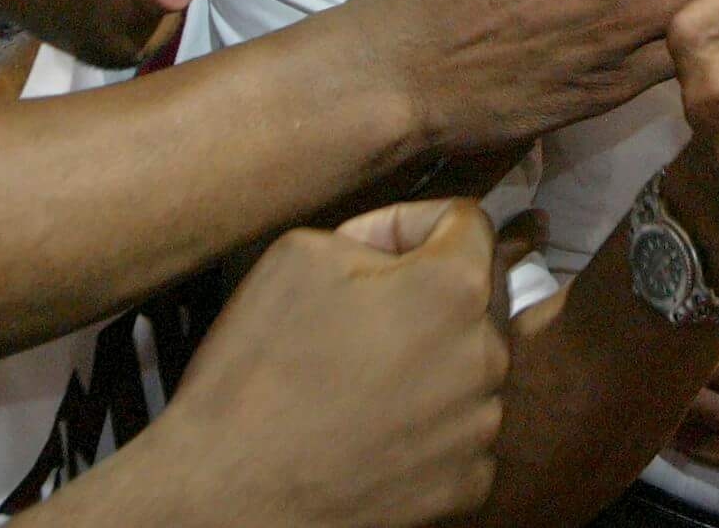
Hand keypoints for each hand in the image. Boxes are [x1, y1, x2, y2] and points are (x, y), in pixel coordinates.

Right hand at [151, 200, 510, 527]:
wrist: (232, 496)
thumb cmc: (259, 372)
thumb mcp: (300, 251)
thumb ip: (374, 233)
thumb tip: (398, 251)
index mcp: (453, 288)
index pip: (467, 221)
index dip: (411, 224)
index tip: (372, 247)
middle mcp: (486, 357)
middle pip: (476, 295)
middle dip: (427, 291)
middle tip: (360, 312)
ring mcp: (481, 427)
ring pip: (469, 362)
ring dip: (429, 355)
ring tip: (360, 374)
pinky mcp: (467, 482)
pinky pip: (460, 427)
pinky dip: (427, 420)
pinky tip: (373, 423)